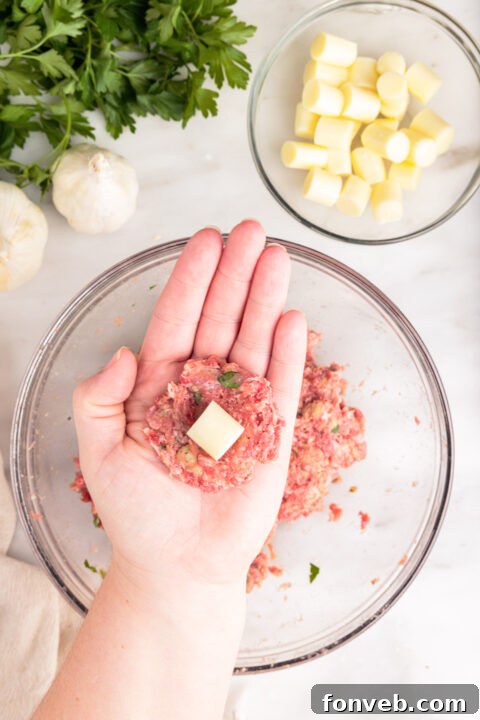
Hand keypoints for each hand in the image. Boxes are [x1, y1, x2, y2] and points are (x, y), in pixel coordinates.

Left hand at [73, 220, 306, 596]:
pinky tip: (292, 316)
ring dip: (265, 300)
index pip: (177, 319)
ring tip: (276, 257)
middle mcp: (203, 386)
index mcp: (161, 384)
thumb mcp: (98, 452)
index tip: (206, 240)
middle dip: (235, 274)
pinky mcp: (271, 434)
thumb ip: (98, 398)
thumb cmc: (135, 512)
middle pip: (221, 319)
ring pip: (255, 342)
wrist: (178, 565)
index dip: (191, 279)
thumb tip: (123, 351)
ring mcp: (240, 406)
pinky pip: (282, 386)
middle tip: (250, 229)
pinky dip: (287, 352)